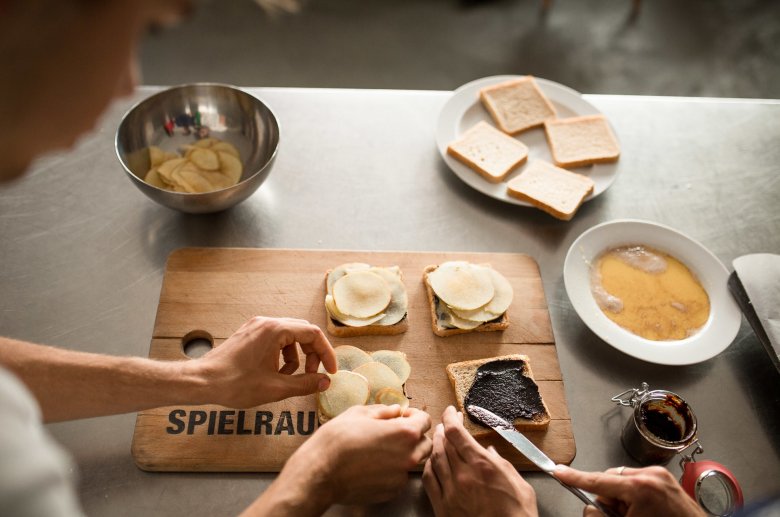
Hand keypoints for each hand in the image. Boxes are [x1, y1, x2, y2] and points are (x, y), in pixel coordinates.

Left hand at [187, 316, 336, 407]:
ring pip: (289, 337)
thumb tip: (325, 382)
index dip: (326, 353)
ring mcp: (256, 326)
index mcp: (275, 330)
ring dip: (296, 357)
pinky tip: (273, 374)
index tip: (330, 371)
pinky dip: (281, 355)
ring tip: (288, 378)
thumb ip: (304, 384)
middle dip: (312, 355)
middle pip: (302, 332)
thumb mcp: (275, 388)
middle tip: (312, 376)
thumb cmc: (234, 384)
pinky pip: (275, 340)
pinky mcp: (248, 334)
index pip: (313, 334)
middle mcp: (266, 322)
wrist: (201, 382)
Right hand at [248, 404, 431, 514]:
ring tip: (382, 449)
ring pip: (413, 462)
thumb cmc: (337, 439)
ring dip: (405, 453)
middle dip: (414, 435)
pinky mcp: (391, 492)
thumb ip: (383, 411)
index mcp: (404, 432)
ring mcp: (401, 477)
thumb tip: (396, 410)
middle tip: (394, 431)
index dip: (414, 414)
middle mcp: (408, 456)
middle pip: (425, 443)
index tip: (402, 415)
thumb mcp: (358, 413)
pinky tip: (374, 465)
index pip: (425, 420)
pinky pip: (400, 477)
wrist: (320, 472)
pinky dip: (393, 470)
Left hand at [423, 405, 537, 516]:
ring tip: (439, 438)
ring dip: (435, 444)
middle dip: (444, 429)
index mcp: (482, 466)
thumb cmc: (517, 515)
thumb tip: (489, 452)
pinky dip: (429, 466)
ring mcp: (451, 492)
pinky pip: (429, 480)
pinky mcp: (443, 507)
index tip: (451, 411)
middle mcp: (463, 476)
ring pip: (435, 459)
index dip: (450, 417)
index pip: (457, 433)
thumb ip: (502, 464)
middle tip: (446, 423)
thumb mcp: (519, 484)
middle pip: (444, 443)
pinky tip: (432, 462)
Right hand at [554, 465, 705, 516]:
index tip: (558, 471)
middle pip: (609, 479)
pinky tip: (644, 512)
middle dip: (608, 498)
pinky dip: (634, 496)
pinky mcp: (666, 480)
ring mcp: (660, 476)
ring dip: (622, 499)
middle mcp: (650, 476)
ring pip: (623, 481)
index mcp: (640, 488)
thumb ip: (599, 515)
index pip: (597, 480)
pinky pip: (638, 482)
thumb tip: (591, 507)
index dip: (574, 477)